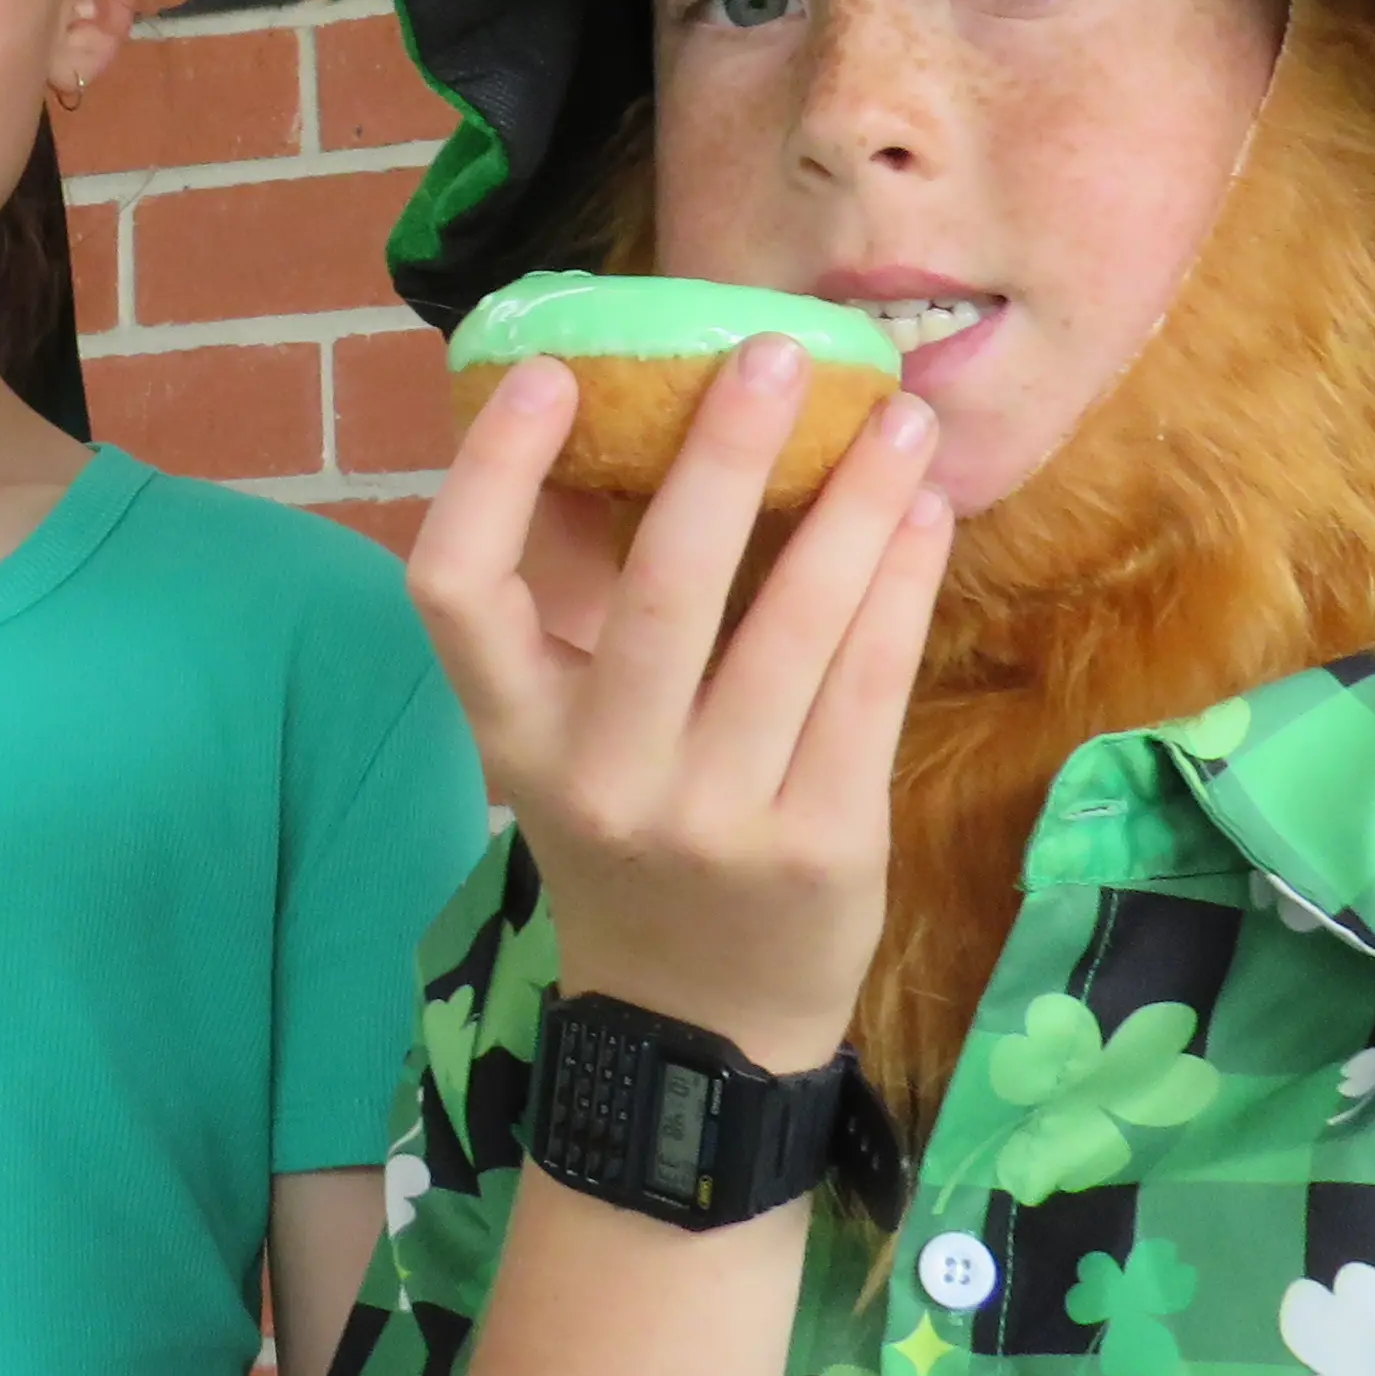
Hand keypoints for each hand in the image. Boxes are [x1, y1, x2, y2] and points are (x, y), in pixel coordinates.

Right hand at [407, 340, 954, 1068]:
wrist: (697, 1024)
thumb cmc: (631, 838)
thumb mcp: (568, 740)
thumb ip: (582, 609)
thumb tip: (637, 417)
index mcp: (511, 736)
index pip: (451, 591)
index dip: (488, 474)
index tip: (547, 372)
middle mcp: (597, 776)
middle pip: (655, 588)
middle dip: (724, 455)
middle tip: (778, 352)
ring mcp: (711, 816)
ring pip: (790, 627)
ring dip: (853, 504)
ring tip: (898, 418)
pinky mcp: (820, 843)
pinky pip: (868, 684)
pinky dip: (900, 585)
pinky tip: (923, 517)